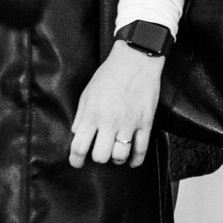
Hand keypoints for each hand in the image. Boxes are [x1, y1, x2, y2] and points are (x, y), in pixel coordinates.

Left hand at [69, 46, 161, 168]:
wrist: (136, 60)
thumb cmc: (110, 74)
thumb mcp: (88, 93)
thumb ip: (81, 115)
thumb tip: (76, 133)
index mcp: (92, 115)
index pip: (79, 147)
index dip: (75, 160)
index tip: (77, 163)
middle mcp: (110, 122)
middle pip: (100, 156)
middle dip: (98, 158)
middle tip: (100, 152)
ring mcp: (129, 123)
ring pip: (121, 156)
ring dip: (117, 159)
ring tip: (116, 153)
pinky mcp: (146, 122)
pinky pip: (141, 149)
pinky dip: (136, 160)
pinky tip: (132, 161)